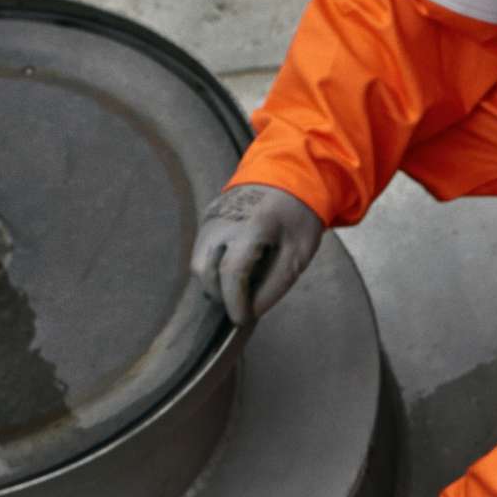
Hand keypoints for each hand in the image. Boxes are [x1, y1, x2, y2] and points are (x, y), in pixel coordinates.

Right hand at [189, 184, 324, 325]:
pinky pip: (201, 251)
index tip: (241, 320)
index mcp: (253, 225)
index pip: (232, 272)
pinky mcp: (207, 219)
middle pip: (205, 270)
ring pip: (198, 263)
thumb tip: (250, 312)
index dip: (234, 302)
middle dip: (220, 295)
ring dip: (214, 283)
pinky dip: (213, 268)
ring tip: (239, 288)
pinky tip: (234, 270)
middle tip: (242, 305)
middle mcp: (224, 219)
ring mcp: (211, 217)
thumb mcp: (299, 254)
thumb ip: (275, 285)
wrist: (287, 175)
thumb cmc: (297, 216)